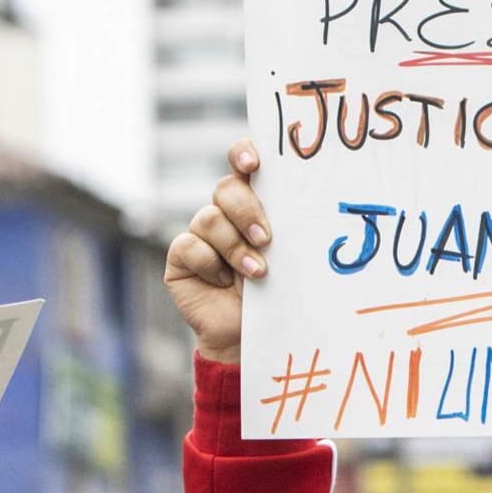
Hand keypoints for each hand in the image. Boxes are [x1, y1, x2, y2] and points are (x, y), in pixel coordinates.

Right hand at [165, 139, 271, 364]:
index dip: (243, 153)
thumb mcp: (289, 259)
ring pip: (210, 218)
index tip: (253, 162)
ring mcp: (201, 234)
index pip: (244, 163)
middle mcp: (225, 213)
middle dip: (247, 211)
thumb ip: (289, 230)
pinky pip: (189, 245)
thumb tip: (310, 206)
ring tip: (257, 273)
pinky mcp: (181, 257)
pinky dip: (209, 264)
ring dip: (235, 246)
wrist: (251, 339)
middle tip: (266, 239)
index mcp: (255, 204)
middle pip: (226, 188)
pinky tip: (222, 283)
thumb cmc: (278, 295)